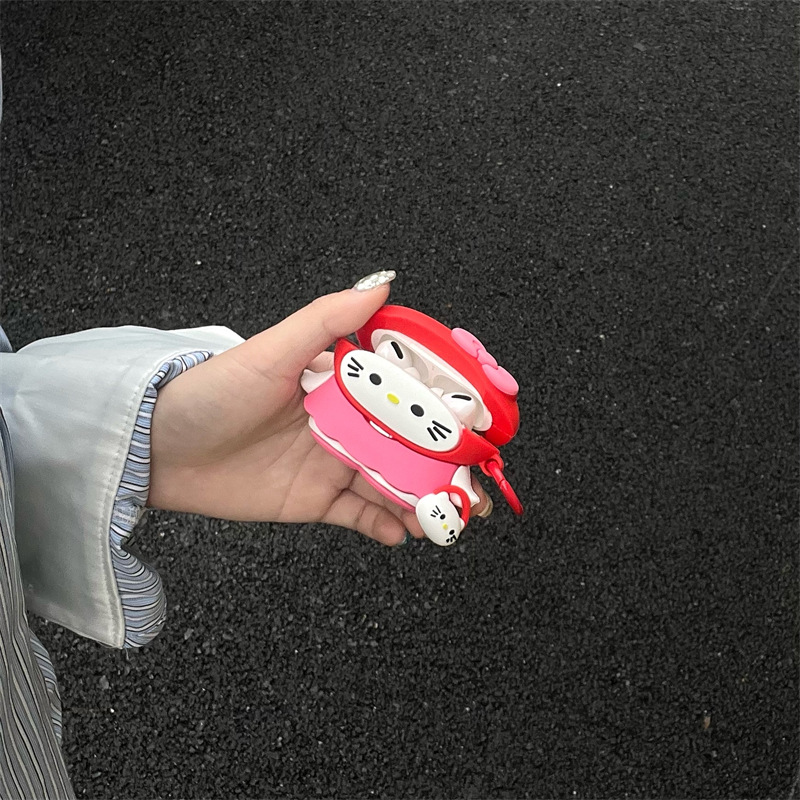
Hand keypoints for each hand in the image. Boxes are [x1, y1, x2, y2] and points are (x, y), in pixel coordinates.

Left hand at [148, 276, 490, 545]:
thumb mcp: (272, 349)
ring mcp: (332, 462)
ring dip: (426, 499)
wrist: (156, 448)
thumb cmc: (212, 390)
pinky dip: (385, 524)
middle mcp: (345, 421)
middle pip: (410, 442)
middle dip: (449, 462)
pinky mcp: (313, 499)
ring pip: (393, 482)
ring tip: (453, 516)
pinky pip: (360, 515)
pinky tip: (403, 532)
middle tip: (480, 480)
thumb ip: (328, 319)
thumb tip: (384, 281)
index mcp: (342, 381)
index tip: (488, 413)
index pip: (408, 388)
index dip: (450, 401)